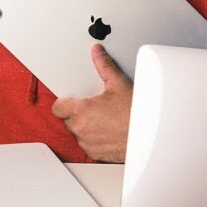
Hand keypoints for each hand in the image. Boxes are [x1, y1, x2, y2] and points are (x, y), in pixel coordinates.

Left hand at [51, 44, 132, 162]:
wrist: (148, 136)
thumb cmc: (135, 114)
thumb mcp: (119, 84)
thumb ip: (104, 66)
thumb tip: (97, 53)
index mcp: (81, 110)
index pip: (57, 107)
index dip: (64, 102)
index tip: (72, 100)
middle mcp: (81, 128)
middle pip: (67, 119)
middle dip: (77, 113)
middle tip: (94, 107)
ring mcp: (87, 143)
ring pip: (78, 133)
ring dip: (85, 126)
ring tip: (103, 119)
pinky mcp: (95, 154)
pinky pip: (88, 145)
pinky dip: (94, 139)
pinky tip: (107, 131)